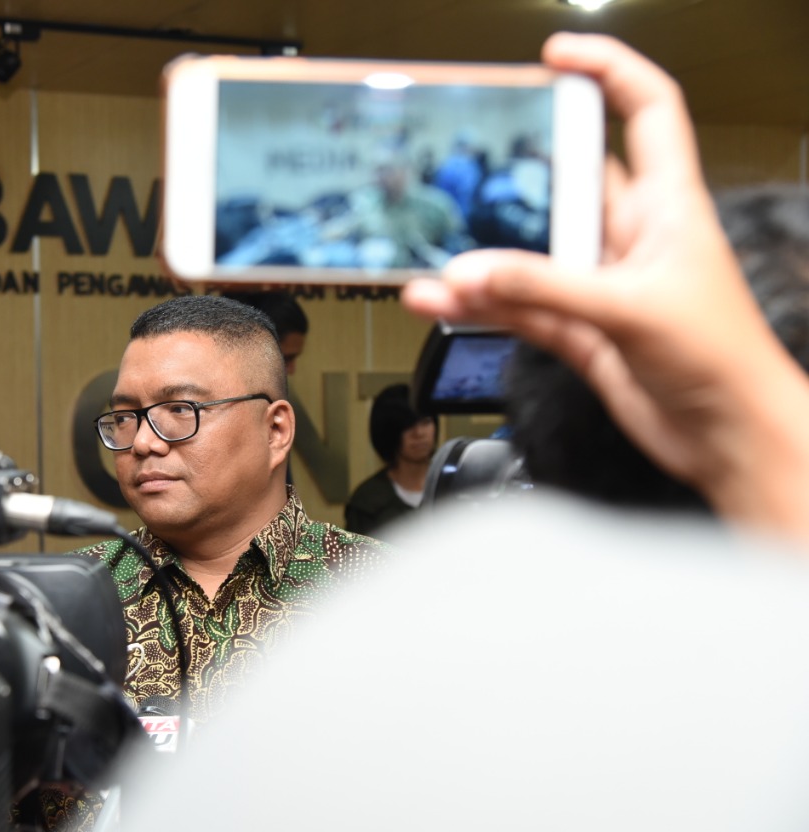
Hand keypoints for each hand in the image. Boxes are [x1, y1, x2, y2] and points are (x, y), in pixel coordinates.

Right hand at [403, 33, 808, 540]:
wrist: (729, 437)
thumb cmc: (720, 360)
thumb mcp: (632, 307)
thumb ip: (545, 288)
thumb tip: (470, 273)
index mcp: (669, 206)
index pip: (647, 111)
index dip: (608, 72)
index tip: (556, 57)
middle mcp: (634, 238)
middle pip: (569, 186)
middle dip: (520, 178)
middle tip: (469, 167)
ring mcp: (603, 286)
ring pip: (533, 258)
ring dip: (487, 261)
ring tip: (438, 259)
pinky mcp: (582, 332)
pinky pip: (521, 308)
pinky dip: (484, 307)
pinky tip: (446, 302)